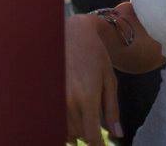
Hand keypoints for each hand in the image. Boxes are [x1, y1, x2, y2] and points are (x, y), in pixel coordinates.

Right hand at [65, 14, 121, 145]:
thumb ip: (112, 109)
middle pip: (78, 134)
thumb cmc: (95, 54)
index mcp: (87, 98)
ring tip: (83, 121)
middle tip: (94, 129)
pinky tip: (71, 113)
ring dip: (75, 129)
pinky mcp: (48, 90)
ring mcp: (56, 95)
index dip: (98, 145)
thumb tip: (117, 133)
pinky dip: (63, 120)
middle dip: (87, 135)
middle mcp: (69, 100)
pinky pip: (55, 115)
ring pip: (65, 127)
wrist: (72, 31)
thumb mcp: (109, 80)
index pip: (91, 136)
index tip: (101, 145)